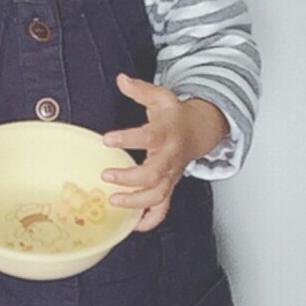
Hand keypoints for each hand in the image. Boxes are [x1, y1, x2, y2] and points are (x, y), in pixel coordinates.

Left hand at [100, 74, 229, 231]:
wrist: (198, 131)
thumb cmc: (174, 116)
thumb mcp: (160, 97)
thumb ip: (140, 90)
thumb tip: (121, 79)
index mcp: (167, 133)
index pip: (149, 136)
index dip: (128, 139)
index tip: (107, 140)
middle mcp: (170, 157)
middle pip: (155, 173)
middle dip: (131, 178)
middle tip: (106, 175)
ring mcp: (171, 174)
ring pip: (159, 194)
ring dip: (137, 202)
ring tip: (114, 201)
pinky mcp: (169, 186)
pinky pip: (163, 208)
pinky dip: (150, 220)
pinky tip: (132, 225)